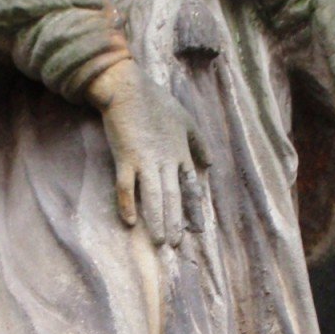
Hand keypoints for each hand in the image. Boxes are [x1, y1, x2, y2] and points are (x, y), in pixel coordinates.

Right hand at [87, 59, 209, 246]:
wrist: (128, 89)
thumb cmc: (156, 102)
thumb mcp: (186, 120)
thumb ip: (199, 142)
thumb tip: (209, 163)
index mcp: (180, 153)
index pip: (190, 186)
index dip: (193, 208)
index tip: (197, 228)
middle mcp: (165, 160)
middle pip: (172, 197)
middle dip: (174, 221)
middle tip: (174, 244)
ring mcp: (144, 160)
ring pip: (153, 196)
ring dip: (156, 219)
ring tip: (158, 241)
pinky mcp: (125, 158)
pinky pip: (126, 186)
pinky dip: (127, 204)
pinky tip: (129, 222)